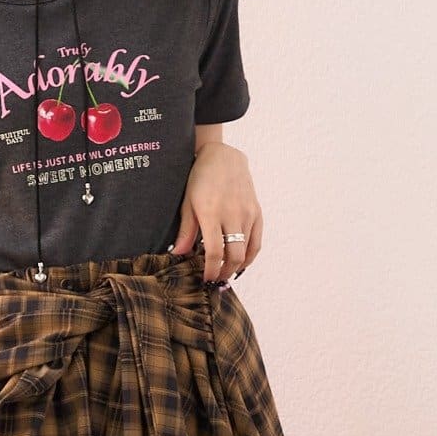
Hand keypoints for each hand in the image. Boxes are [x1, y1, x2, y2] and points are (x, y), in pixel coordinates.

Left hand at [168, 140, 261, 284]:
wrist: (224, 156)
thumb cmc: (200, 178)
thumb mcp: (187, 202)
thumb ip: (186, 230)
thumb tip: (179, 254)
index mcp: (212, 213)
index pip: (214, 251)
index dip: (210, 269)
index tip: (205, 279)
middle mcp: (233, 214)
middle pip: (233, 255)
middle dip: (224, 272)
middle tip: (214, 278)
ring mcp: (247, 213)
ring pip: (246, 251)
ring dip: (236, 267)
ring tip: (225, 272)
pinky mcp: (257, 212)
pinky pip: (256, 242)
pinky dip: (249, 256)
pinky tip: (240, 263)